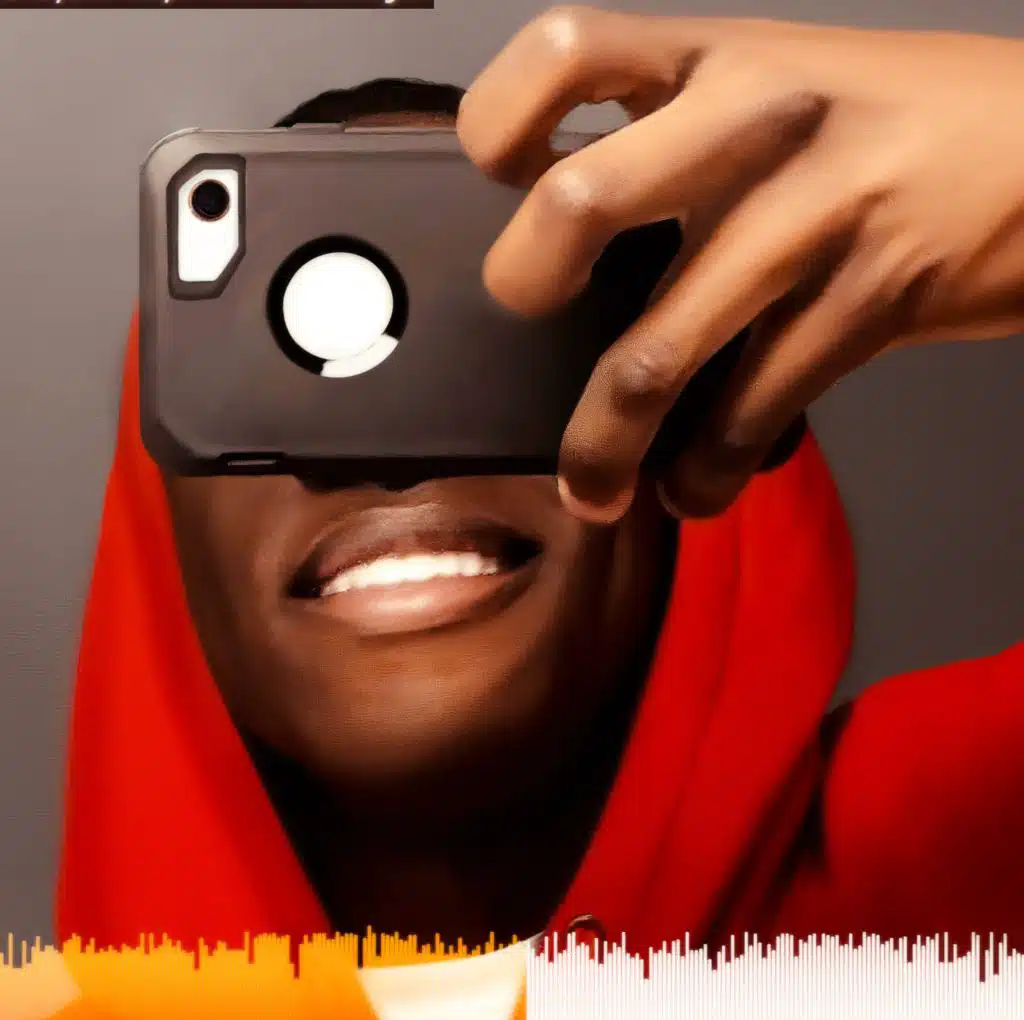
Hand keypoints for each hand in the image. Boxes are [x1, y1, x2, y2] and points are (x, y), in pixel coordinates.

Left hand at [458, 7, 1023, 520]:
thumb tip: (584, 255)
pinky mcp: (870, 298)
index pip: (565, 50)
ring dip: (602, 443)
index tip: (508, 180)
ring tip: (589, 489)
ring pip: (657, 352)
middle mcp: (754, 123)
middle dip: (526, 288)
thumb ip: (683, 148)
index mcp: (718, 57)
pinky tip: (693, 488)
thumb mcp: (781, 90)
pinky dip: (705, 472)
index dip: (502, 121)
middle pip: (579, 205)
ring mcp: (814, 212)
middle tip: (530, 328)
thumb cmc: (892, 125)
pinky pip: (751, 409)